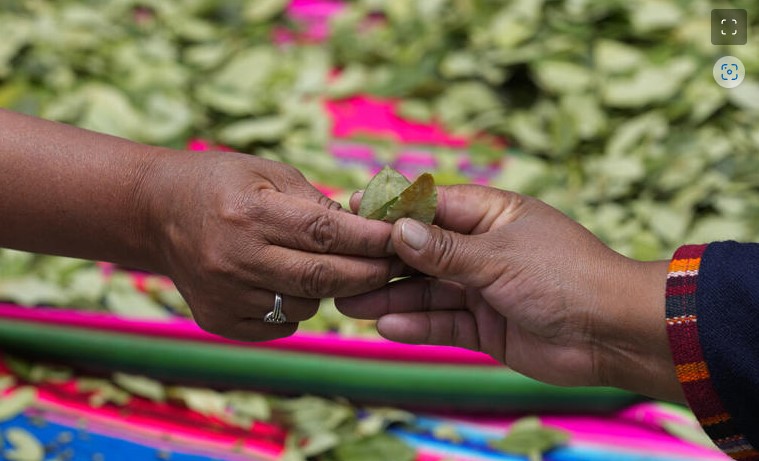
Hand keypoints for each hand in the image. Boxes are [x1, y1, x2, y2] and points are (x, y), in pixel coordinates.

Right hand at [144, 150, 398, 340]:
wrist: (156, 212)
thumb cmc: (221, 183)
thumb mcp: (269, 173)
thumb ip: (317, 202)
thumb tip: (368, 230)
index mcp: (249, 212)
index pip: (324, 232)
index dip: (369, 239)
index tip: (400, 238)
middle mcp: (234, 258)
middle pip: (320, 278)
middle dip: (368, 273)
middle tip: (394, 267)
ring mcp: (223, 295)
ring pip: (304, 306)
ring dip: (328, 290)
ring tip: (327, 266)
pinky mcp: (217, 320)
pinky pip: (280, 325)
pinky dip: (297, 308)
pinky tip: (287, 284)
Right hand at [336, 185, 682, 400]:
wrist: (612, 333)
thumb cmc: (564, 276)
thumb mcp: (499, 257)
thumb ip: (445, 250)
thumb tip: (397, 230)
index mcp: (491, 215)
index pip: (431, 206)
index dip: (391, 210)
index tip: (351, 211)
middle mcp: (482, 249)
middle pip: (421, 252)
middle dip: (383, 261)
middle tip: (341, 267)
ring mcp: (482, 289)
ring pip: (427, 291)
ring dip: (391, 297)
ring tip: (349, 302)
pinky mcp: (485, 326)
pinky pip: (443, 323)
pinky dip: (417, 325)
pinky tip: (387, 327)